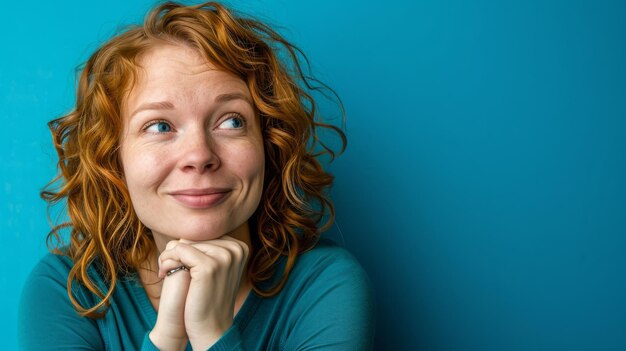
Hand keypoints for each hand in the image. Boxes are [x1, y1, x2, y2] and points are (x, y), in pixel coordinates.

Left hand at [155, 235, 249, 349]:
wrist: (211, 328)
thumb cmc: (208, 297)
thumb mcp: (214, 269)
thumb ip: (207, 248)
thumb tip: (184, 233)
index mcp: (240, 247)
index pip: (204, 235)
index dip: (187, 248)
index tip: (179, 263)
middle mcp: (236, 248)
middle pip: (195, 238)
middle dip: (177, 252)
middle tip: (167, 268)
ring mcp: (225, 256)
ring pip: (185, 243)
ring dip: (169, 257)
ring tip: (166, 271)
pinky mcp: (210, 266)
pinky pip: (179, 251)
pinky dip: (167, 261)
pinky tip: (165, 273)